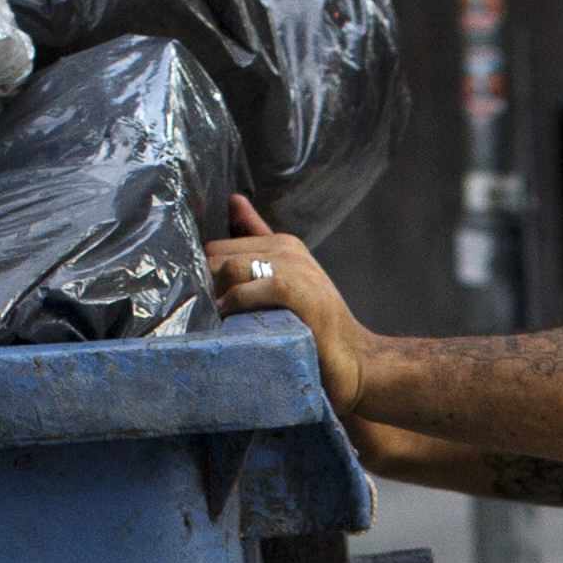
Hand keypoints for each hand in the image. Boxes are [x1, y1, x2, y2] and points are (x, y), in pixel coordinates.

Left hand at [202, 196, 369, 413]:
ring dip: (218, 297)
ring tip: (224, 322)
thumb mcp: (287, 280)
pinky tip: (236, 325)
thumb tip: (234, 200)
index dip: (206, 276)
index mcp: (282, 243)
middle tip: (212, 316)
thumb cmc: (316, 327)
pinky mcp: (295, 291)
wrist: (356, 362)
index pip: (218, 246)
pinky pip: (244, 289)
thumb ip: (259, 241)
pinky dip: (234, 306)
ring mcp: (293, 268)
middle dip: (207, 285)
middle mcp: (287, 249)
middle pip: (217, 255)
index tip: (208, 303)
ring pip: (228, 268)